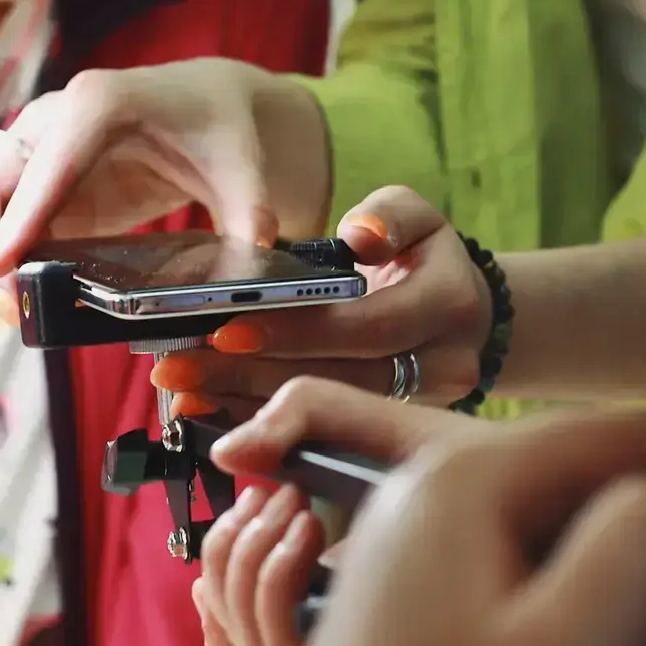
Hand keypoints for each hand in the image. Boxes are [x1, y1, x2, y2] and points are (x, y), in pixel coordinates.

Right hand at [0, 60, 329, 317]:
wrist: (206, 102)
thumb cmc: (220, 127)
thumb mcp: (244, 171)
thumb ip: (249, 217)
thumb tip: (249, 268)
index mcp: (101, 103)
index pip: (49, 163)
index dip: (20, 216)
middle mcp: (54, 118)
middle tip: (7, 303)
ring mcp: (36, 147)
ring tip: (7, 306)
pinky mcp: (34, 179)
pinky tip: (12, 292)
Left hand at [151, 187, 492, 415]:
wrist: (466, 317)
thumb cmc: (426, 258)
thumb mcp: (418, 218)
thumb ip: (389, 216)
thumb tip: (359, 236)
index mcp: (448, 306)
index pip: (363, 325)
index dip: (294, 330)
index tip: (228, 328)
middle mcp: (443, 366)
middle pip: (338, 378)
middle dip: (251, 374)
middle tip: (180, 366)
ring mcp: (421, 408)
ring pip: (327, 412)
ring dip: (247, 403)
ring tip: (183, 391)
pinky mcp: (390, 430)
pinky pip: (322, 427)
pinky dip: (262, 418)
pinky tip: (211, 410)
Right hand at [197, 378, 491, 645]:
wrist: (538, 480)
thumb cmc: (469, 462)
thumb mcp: (381, 427)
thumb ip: (309, 415)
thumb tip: (227, 453)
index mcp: (327, 577)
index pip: (234, 598)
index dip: (219, 558)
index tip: (244, 499)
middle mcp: (338, 622)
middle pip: (229, 619)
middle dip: (229, 552)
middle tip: (272, 495)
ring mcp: (354, 644)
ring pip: (251, 637)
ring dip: (250, 560)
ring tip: (296, 502)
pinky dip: (276, 582)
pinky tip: (312, 524)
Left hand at [289, 409, 645, 645]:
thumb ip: (638, 546)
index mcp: (466, 476)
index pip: (629, 435)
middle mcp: (432, 484)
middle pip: (593, 471)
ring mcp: (417, 535)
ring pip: (560, 517)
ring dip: (633, 568)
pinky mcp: (415, 588)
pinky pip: (521, 559)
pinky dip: (581, 594)